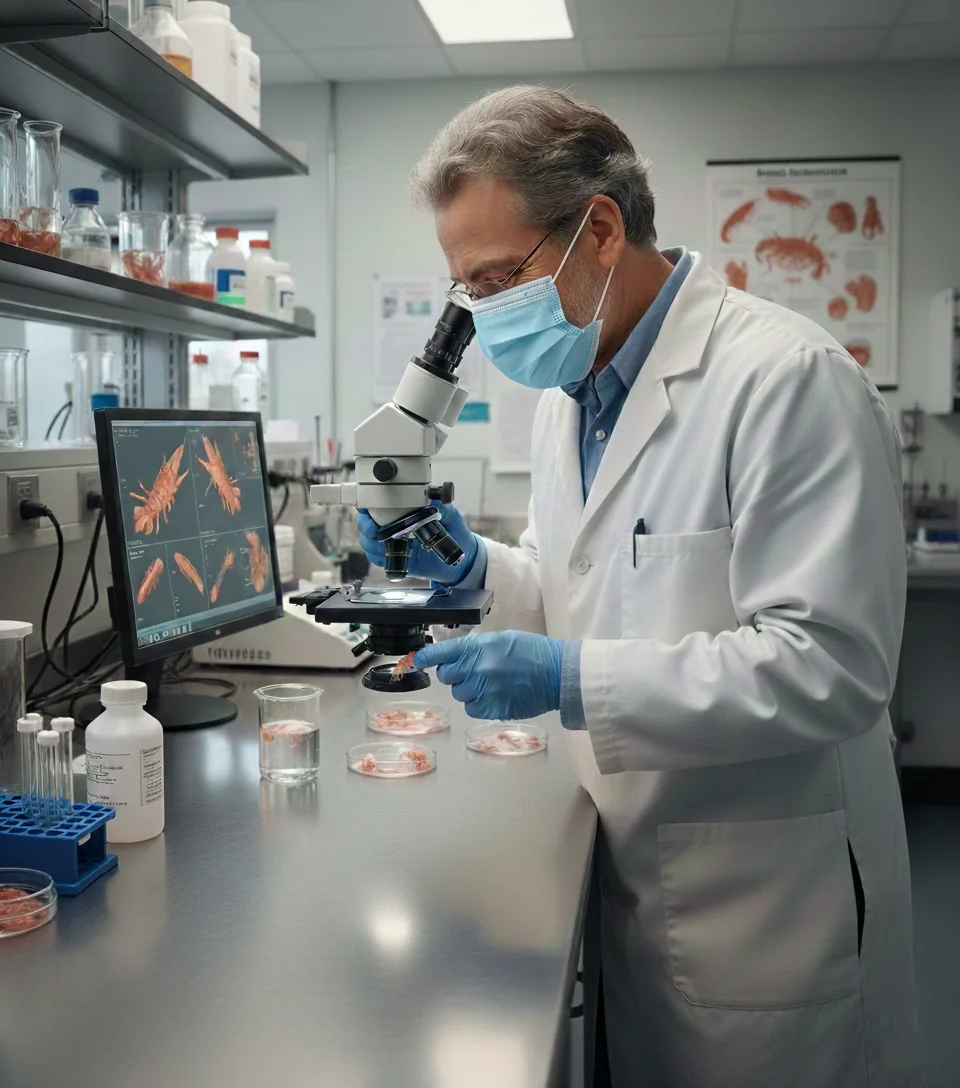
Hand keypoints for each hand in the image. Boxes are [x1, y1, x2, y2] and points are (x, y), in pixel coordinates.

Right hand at [357, 502, 478, 584]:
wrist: (463, 557)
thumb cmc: (455, 532)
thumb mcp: (450, 515)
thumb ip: (442, 507)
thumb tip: (433, 501)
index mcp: (403, 511)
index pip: (377, 505)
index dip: (367, 505)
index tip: (366, 507)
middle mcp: (395, 526)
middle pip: (367, 523)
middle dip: (365, 525)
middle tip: (373, 528)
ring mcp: (394, 543)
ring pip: (369, 542)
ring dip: (370, 542)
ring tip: (381, 542)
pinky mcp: (398, 559)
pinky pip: (379, 559)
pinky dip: (378, 557)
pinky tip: (386, 553)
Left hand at [413, 631, 562, 718]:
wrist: (558, 673)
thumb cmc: (532, 652)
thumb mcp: (501, 639)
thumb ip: (475, 648)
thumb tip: (453, 656)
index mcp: (477, 647)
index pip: (440, 653)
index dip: (425, 658)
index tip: (417, 661)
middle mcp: (476, 668)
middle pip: (446, 676)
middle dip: (455, 674)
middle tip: (473, 671)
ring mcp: (483, 690)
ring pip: (458, 694)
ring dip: (469, 689)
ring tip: (490, 683)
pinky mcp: (492, 709)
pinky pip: (471, 709)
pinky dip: (478, 704)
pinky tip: (494, 696)